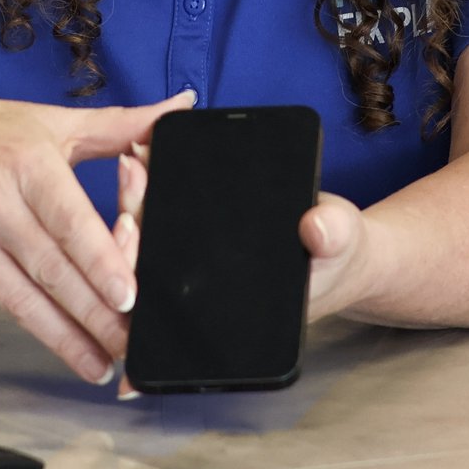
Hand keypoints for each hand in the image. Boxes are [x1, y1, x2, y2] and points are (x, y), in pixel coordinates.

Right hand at [0, 89, 192, 407]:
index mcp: (25, 163)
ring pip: (15, 299)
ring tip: (98, 368)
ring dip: (58, 339)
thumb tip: (182, 107)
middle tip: (131, 347)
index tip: (128, 296)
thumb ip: (120, 125)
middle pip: (50, 268)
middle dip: (94, 313)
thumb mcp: (50, 122)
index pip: (68, 220)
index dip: (99, 260)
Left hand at [108, 143, 376, 351]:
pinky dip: (149, 188)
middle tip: (130, 177)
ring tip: (133, 158)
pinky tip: (141, 154)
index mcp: (222, 315)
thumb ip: (332, 238)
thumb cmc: (336, 257)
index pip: (161, 306)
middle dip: (125, 227)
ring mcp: (191, 267)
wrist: (338, 247)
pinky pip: (162, 217)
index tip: (130, 231)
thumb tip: (316, 228)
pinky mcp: (195, 235)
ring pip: (144, 242)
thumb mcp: (342, 245)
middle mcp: (196, 297)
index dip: (135, 274)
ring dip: (132, 201)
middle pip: (140, 271)